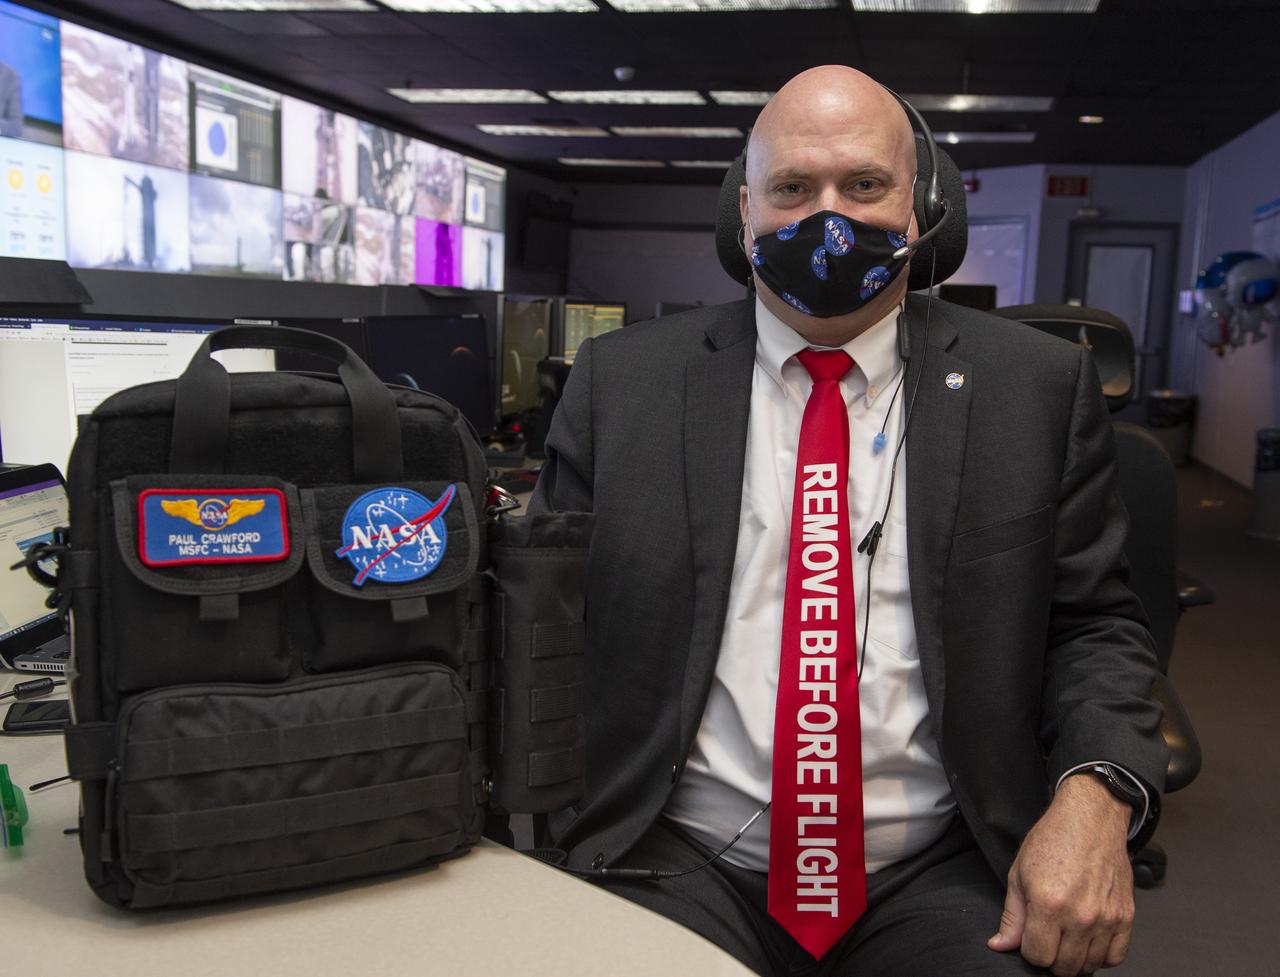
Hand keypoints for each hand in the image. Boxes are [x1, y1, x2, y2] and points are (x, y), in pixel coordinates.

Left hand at [987, 775, 1134, 974]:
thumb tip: (1001, 945)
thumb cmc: (1052, 840)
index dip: (1029, 949)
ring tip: (1067, 937)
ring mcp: (1107, 918)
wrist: (1090, 819)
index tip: (1030, 936)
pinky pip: (1116, 957)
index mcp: (1048, 904)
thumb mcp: (1019, 874)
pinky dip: (1101, 956)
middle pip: (1064, 967)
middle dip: (1051, 957)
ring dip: (1075, 959)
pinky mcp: (1126, 917)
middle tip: (1048, 937)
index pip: (1036, 956)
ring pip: (1090, 966)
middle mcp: (1080, 916)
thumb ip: (1012, 916)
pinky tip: (1089, 940)